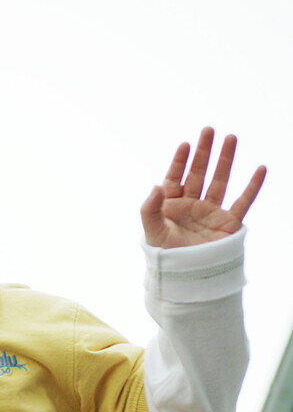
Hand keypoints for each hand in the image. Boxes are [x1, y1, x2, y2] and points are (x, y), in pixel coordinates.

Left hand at [141, 127, 265, 247]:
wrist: (186, 281)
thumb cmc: (165, 258)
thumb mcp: (152, 232)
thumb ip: (150, 208)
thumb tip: (155, 185)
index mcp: (172, 206)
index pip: (175, 177)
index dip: (180, 161)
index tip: (186, 144)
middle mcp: (192, 206)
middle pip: (199, 174)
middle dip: (204, 152)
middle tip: (209, 130)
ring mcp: (211, 213)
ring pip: (220, 181)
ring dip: (225, 160)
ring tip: (231, 138)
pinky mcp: (228, 224)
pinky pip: (244, 202)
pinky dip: (253, 186)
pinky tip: (261, 169)